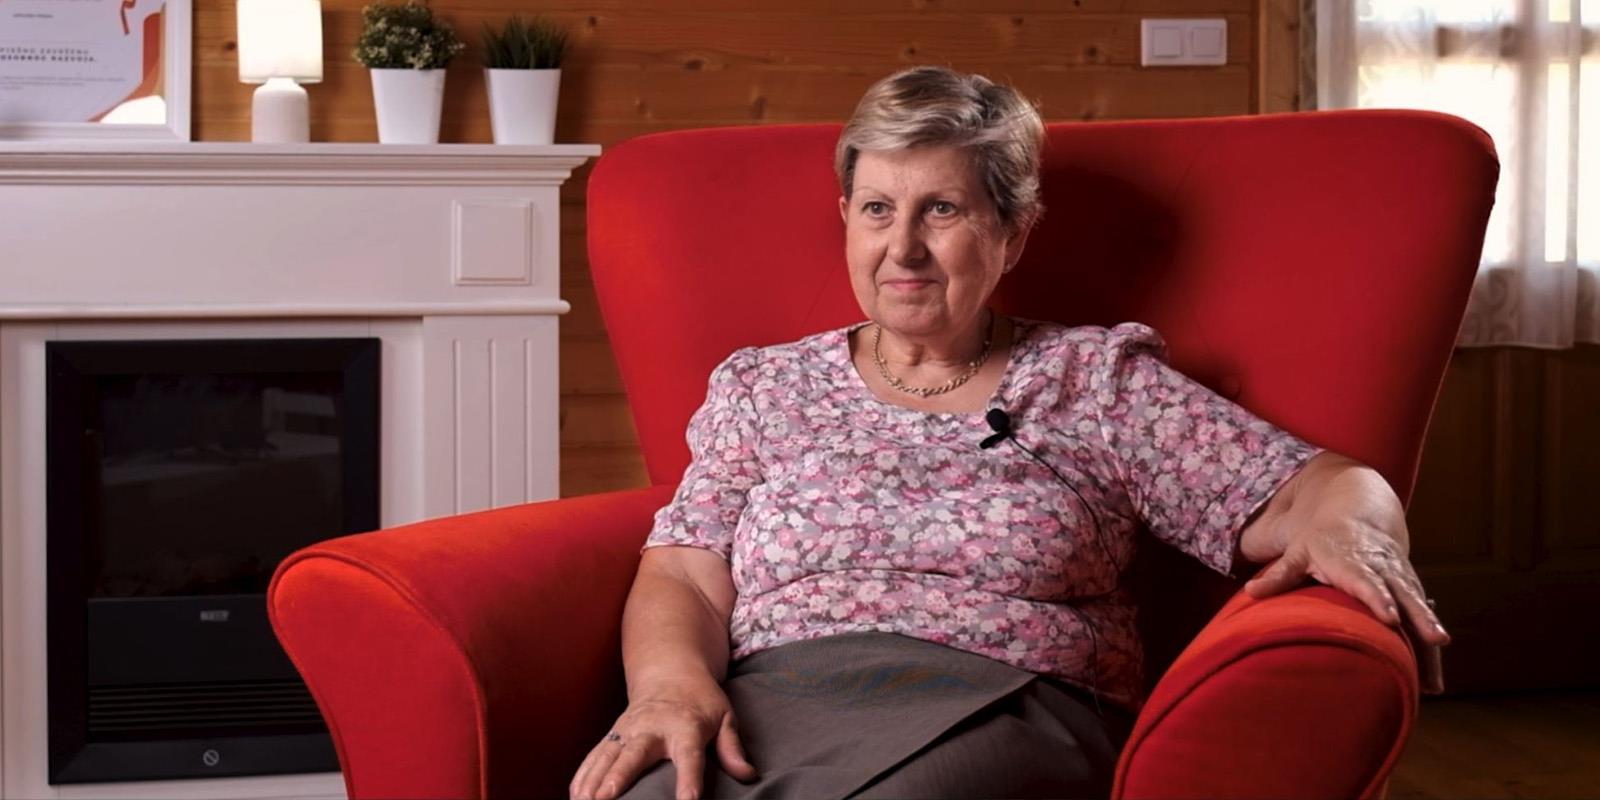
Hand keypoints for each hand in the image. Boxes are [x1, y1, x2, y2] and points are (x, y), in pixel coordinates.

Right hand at [569, 679, 757, 799]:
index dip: (688, 780)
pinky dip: (583, 775)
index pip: (689, 756)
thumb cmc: (702, 701)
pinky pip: (595, 755)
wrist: (670, 671)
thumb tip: (747, 775)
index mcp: (686, 726)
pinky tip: (575, 795)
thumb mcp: (725, 717)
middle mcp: (652, 727)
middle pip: (635, 754)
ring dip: (593, 779)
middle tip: (607, 798)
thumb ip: (732, 746)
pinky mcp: (613, 734)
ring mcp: (628, 730)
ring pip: (607, 755)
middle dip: (619, 776)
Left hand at [1242, 519, 1450, 694]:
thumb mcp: (1298, 551)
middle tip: (1435, 639)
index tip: (1389, 617)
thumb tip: (1251, 591)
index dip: (1378, 598)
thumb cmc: (1322, 538)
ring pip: (1419, 607)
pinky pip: (1421, 619)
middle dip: (1419, 617)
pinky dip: (1428, 648)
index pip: (1367, 580)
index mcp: (1352, 561)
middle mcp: (1381, 569)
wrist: (1358, 511)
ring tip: (1443, 657)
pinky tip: (1434, 682)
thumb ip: (1279, 574)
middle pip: (1403, 595)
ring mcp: (1399, 578)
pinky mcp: (1408, 590)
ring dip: (1430, 632)